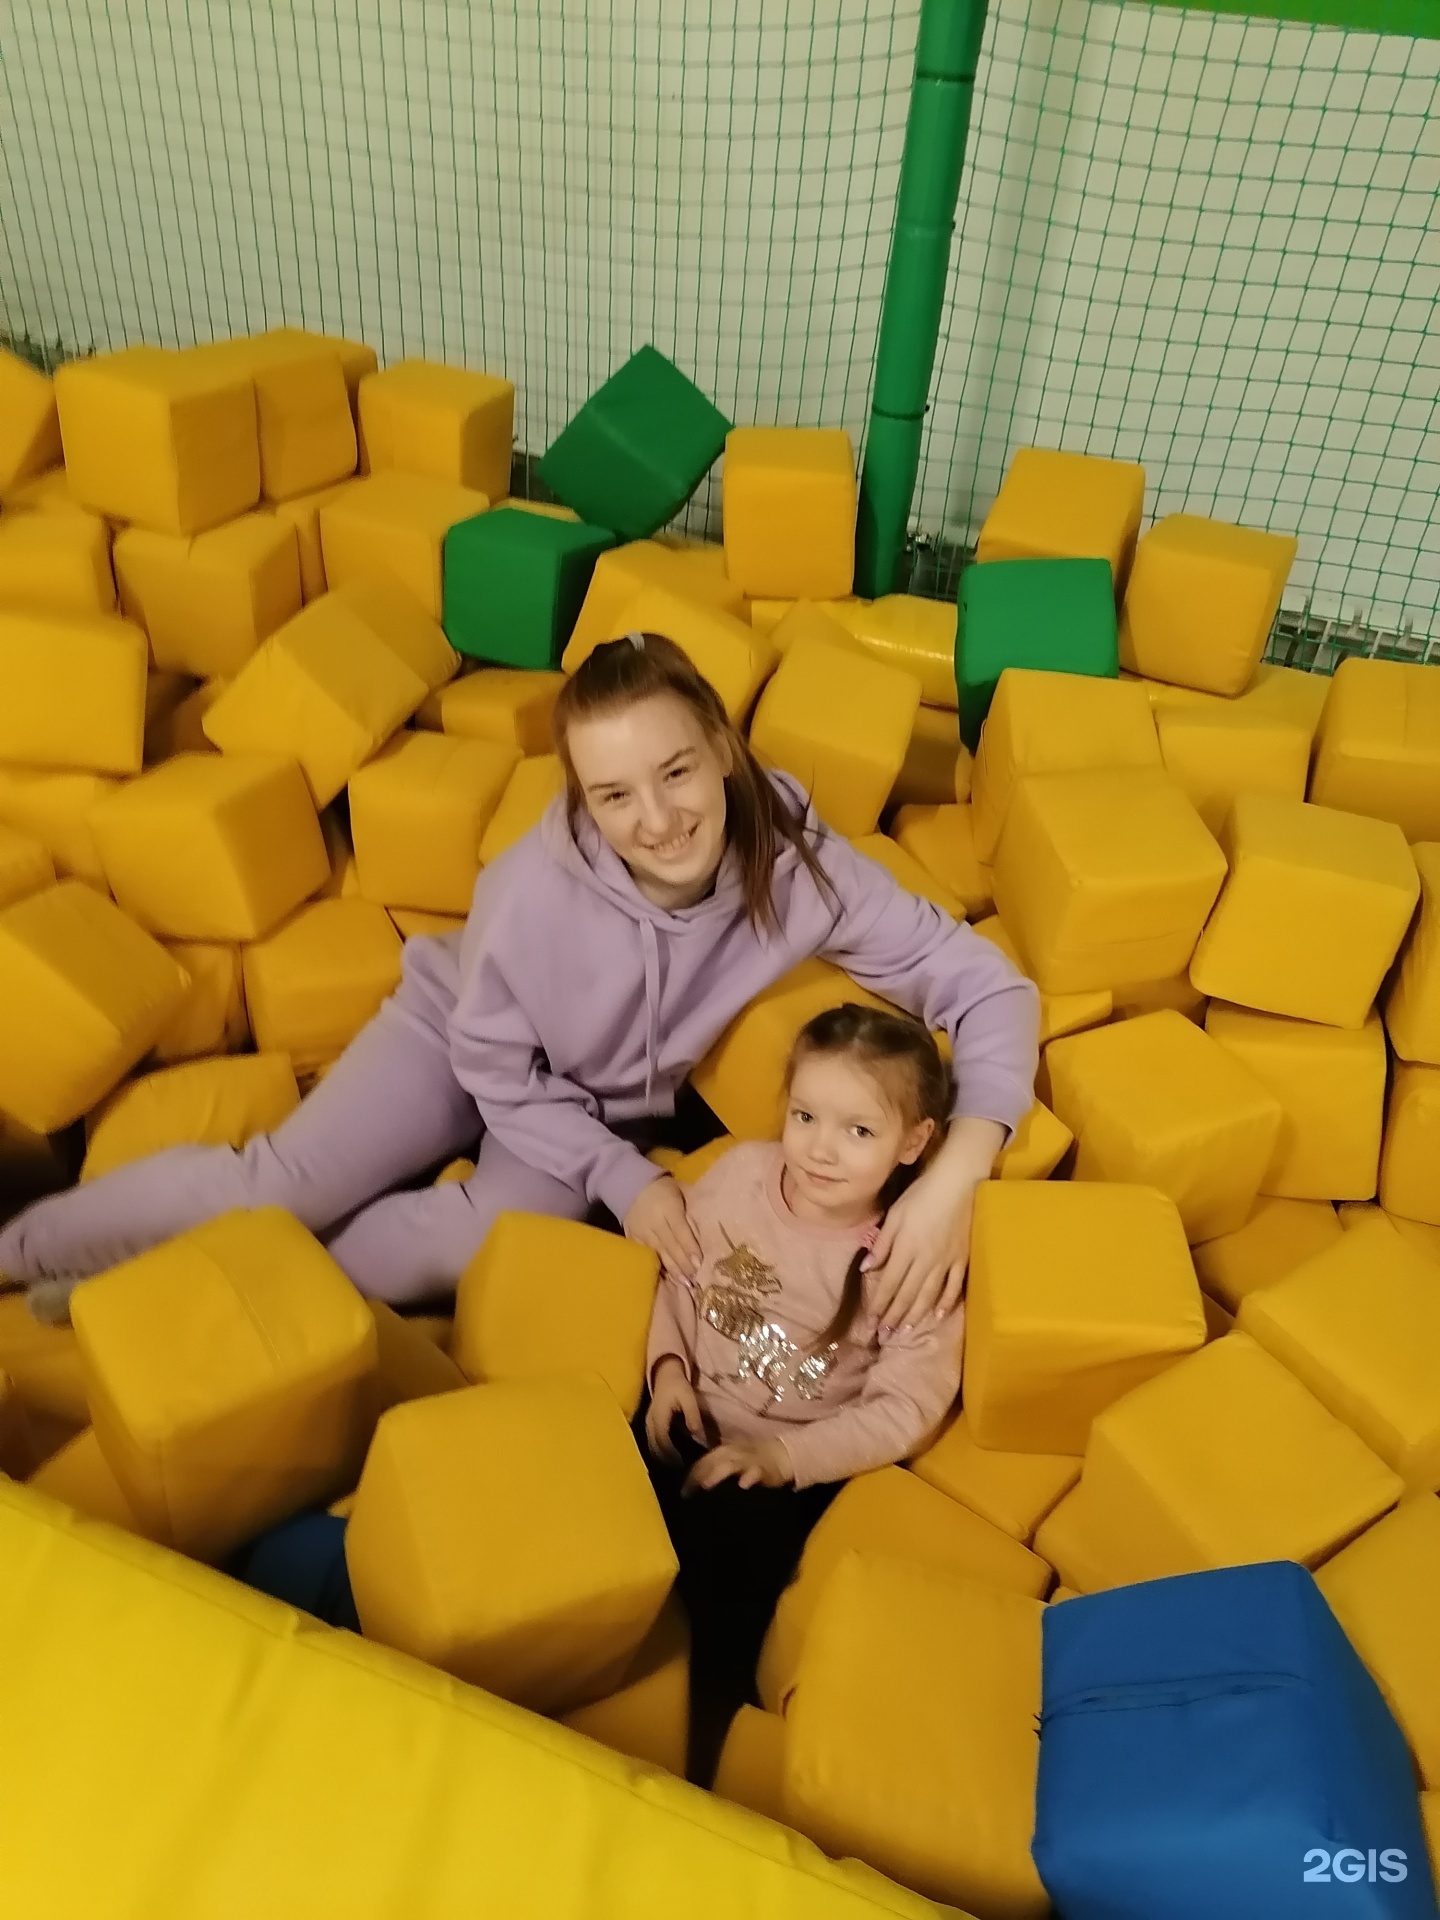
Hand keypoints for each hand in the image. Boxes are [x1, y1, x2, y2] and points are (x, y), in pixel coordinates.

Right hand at [624, 1175, 700, 1279]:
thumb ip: (690, 1211)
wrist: (632, 1184)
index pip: (681, 1231)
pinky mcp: (633, 1238)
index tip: (700, 1263)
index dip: (690, 1248)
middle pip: (670, 1246)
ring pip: (659, 1254)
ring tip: (685, 1283)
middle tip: (695, 1279)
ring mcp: (641, 1232)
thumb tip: (707, 1231)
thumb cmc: (664, 1189)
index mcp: (668, 1207)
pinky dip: (658, 1267)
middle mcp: (654, 1222)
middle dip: (683, 1264)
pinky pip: (646, 1255)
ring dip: (673, 1270)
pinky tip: (668, 1278)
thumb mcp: (681, 1192)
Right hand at [645, 1356, 705, 1462]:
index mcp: (659, 1417)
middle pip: (654, 1448)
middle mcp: (650, 1422)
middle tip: (680, 1472)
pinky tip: (669, 1456)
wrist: (664, 1373)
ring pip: (651, 1447)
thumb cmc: (678, 1385)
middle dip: (666, 1461)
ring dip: (661, 1458)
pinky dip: (659, 1451)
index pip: (663, 1442)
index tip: (682, 1466)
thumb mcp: (689, 1399)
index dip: (671, 1456)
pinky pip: (651, 1442)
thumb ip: (693, 1418)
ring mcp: (647, 1423)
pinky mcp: (649, 1423)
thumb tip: (700, 1439)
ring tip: (675, 1467)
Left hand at [683, 1437, 792, 1492]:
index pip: (701, 1462)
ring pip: (730, 1465)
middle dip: (698, 1476)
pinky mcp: (762, 1468)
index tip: (682, 1494)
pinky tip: (743, 1485)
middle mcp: (731, 1453)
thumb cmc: (749, 1462)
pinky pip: (755, 1472)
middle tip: (687, 1493)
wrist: (780, 1455)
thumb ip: (713, 1471)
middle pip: (711, 1462)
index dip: (690, 1477)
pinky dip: (749, 1477)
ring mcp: (747, 1459)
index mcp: (721, 1452)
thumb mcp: (730, 1463)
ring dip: (717, 1474)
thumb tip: (692, 1489)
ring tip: (706, 1485)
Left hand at [864, 1117, 1004, 1329]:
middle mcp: (925, 1260)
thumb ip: (882, 1243)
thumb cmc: (922, 1194)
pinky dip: (945, 1302)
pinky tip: (938, 1315)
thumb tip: (867, 1268)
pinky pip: (953, 1286)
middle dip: (893, 1316)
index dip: (878, 1304)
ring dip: (915, 1315)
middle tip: (883, 1336)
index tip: (869, 1323)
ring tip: (904, 1331)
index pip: (889, 1283)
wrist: (959, 1183)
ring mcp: (946, 1262)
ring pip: (928, 1295)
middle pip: (907, 1294)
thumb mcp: (895, 1214)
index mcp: (906, 1249)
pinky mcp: (962, 1259)